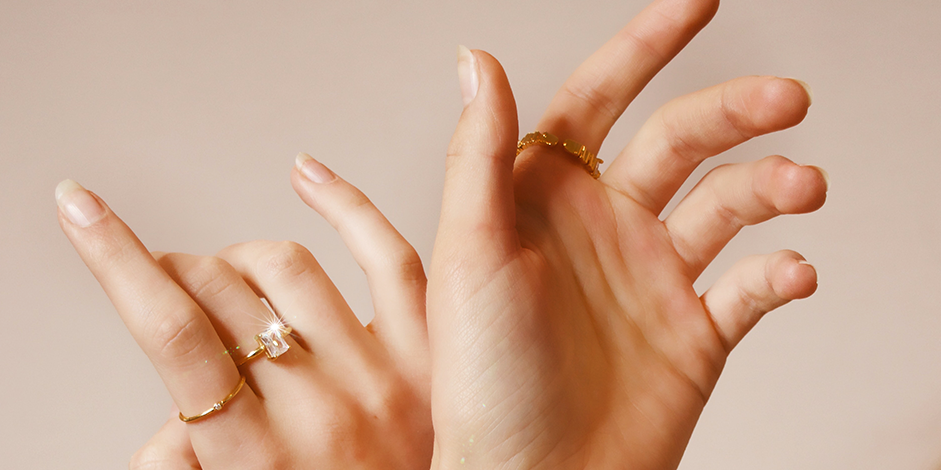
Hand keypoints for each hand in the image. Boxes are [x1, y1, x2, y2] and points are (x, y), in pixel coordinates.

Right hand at [56, 154, 431, 468]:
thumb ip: (191, 464)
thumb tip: (168, 421)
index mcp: (256, 457)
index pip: (169, 333)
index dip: (114, 259)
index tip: (81, 207)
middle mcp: (315, 410)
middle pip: (218, 290)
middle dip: (176, 269)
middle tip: (171, 277)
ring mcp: (381, 374)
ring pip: (285, 265)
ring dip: (239, 256)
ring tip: (230, 272)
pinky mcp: (430, 351)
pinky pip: (388, 254)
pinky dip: (345, 205)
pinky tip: (309, 176)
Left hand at [428, 0, 826, 467]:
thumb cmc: (484, 378)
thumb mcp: (470, 251)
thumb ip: (480, 153)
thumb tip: (479, 57)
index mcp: (546, 196)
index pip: (599, 97)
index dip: (644, 45)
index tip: (696, 1)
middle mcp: (604, 225)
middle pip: (680, 139)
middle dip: (734, 110)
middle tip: (786, 98)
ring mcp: (654, 276)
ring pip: (728, 204)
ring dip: (770, 186)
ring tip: (801, 184)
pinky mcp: (696, 331)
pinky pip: (752, 287)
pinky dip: (780, 273)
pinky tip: (789, 272)